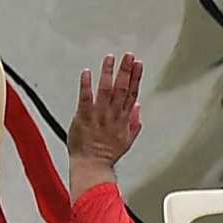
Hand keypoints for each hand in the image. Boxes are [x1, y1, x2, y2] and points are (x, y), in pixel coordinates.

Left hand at [68, 54, 146, 185]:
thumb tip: (137, 108)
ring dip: (108, 73)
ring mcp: (99, 115)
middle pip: (122, 88)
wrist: (92, 166)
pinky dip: (86, 85)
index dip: (136, 77)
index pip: (132, 93)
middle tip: (128, 56)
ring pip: (106, 90)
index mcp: (123, 119)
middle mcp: (113, 114)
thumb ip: (134, 123)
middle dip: (126, 70)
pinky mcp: (84, 117)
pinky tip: (87, 73)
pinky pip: (85, 98)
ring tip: (110, 59)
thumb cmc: (107, 155)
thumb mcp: (127, 140)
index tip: (138, 64)